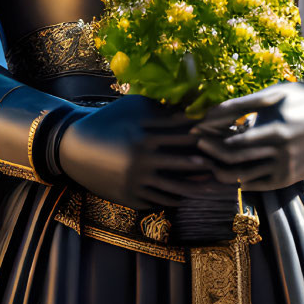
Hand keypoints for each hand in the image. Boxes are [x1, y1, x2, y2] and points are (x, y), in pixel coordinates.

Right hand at [54, 95, 213, 211]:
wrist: (74, 147)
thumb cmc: (109, 121)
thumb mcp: (133, 107)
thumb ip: (162, 107)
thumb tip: (192, 103)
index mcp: (145, 135)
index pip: (184, 137)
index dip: (206, 138)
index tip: (225, 137)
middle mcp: (142, 160)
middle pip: (184, 164)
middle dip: (208, 165)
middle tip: (229, 166)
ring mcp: (135, 181)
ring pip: (174, 188)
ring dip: (197, 189)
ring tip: (213, 186)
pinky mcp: (129, 197)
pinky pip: (158, 200)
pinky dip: (174, 199)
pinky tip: (186, 196)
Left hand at [192, 82, 303, 191]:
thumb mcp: (278, 92)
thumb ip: (248, 104)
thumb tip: (215, 113)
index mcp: (274, 123)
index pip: (232, 129)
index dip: (209, 127)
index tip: (195, 127)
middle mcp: (279, 145)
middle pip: (232, 152)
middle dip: (210, 148)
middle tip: (196, 144)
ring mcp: (283, 164)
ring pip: (240, 172)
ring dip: (219, 168)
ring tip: (207, 161)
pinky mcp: (287, 178)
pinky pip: (253, 183)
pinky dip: (237, 179)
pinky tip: (227, 170)